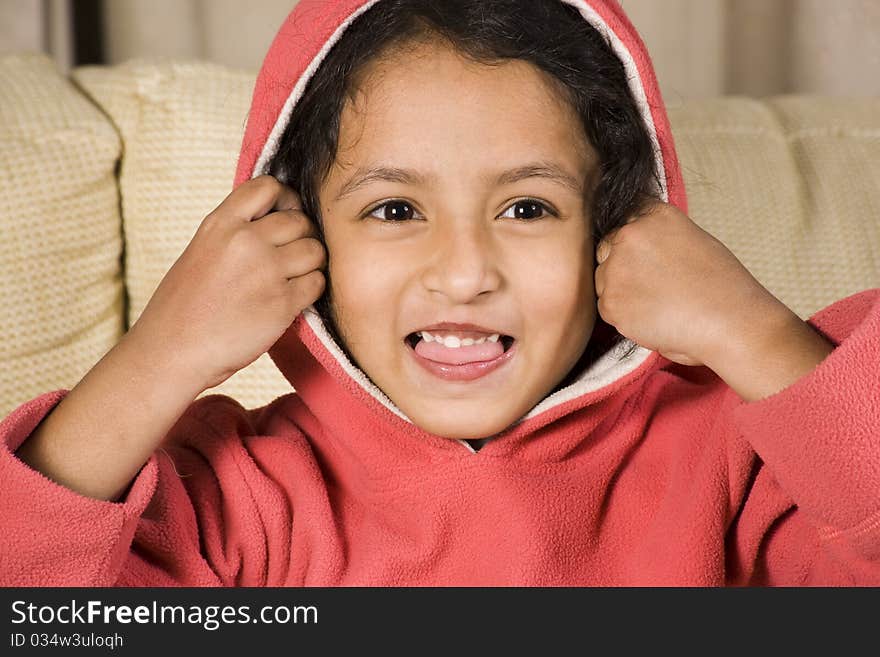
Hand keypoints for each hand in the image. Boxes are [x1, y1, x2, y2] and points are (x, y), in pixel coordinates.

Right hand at [126, 175, 326, 390]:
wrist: (173, 351)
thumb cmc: (184, 306)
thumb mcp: (201, 250)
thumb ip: (235, 231)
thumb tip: (276, 216)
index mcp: (220, 224)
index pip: (267, 186)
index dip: (285, 198)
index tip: (285, 215)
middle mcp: (245, 241)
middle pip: (300, 220)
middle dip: (302, 237)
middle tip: (290, 257)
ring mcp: (266, 271)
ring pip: (316, 250)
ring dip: (311, 264)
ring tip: (292, 278)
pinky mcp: (283, 303)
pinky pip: (317, 282)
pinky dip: (311, 289)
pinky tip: (292, 298)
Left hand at [594, 200, 786, 367]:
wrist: (730, 322)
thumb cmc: (721, 286)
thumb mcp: (692, 239)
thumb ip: (658, 236)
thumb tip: (639, 246)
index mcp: (654, 215)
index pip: (626, 218)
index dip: (635, 241)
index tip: (647, 257)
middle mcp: (629, 235)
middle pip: (608, 248)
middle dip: (623, 265)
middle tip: (654, 285)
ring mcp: (615, 268)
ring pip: (604, 278)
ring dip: (621, 290)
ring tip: (658, 303)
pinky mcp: (610, 302)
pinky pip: (607, 306)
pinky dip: (624, 315)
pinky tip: (653, 317)